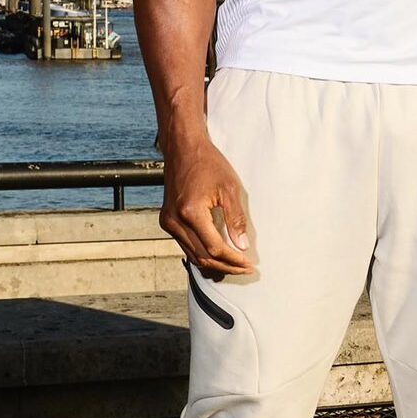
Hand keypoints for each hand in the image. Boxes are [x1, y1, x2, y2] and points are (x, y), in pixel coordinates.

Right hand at [159, 139, 254, 275]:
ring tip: (235, 266)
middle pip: (202, 256)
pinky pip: (185, 245)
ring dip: (214, 264)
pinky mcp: (167, 221)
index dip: (234, 260)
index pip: (215, 248)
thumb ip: (236, 219)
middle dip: (226, 266)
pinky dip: (201, 254)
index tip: (249, 264)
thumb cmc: (207, 163)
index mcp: (190, 212)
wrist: (183, 148)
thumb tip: (242, 246)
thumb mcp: (229, 188)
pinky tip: (217, 256)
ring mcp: (168, 222)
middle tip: (245, 269)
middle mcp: (175, 221)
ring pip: (192, 255)